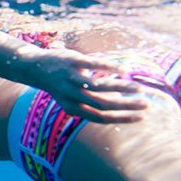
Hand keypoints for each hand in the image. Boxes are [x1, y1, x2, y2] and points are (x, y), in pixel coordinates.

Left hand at [20, 48, 152, 123]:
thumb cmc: (61, 85)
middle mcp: (72, 96)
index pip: (101, 118)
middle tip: (146, 104)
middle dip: (127, 106)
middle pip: (103, 105)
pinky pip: (94, 65)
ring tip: (139, 88)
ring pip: (99, 87)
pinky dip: (110, 68)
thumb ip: (93, 101)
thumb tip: (118, 101)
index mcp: (73, 108)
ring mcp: (71, 79)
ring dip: (121, 88)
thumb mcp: (73, 97)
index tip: (141, 117)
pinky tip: (124, 69)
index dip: (121, 119)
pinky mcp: (72, 62)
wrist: (34, 68)